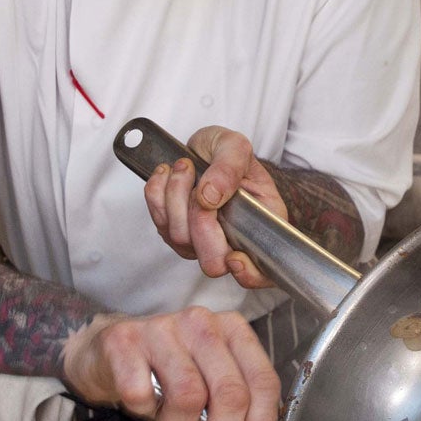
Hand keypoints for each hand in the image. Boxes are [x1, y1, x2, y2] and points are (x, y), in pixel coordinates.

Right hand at [60, 308, 280, 420]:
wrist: (110, 350)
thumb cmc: (167, 369)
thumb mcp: (210, 377)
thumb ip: (237, 401)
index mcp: (231, 329)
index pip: (261, 380)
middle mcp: (200, 323)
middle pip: (229, 393)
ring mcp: (161, 329)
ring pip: (188, 396)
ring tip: (170, 419)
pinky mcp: (124, 342)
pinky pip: (141, 395)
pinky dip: (143, 411)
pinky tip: (143, 402)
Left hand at [142, 126, 284, 290]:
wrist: (204, 148)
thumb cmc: (226, 152)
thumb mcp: (236, 146)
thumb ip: (229, 168)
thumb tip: (210, 196)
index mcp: (260, 225)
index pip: (262, 272)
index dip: (249, 274)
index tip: (235, 257)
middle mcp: (231, 241)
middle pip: (212, 260)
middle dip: (199, 219)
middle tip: (200, 182)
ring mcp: (200, 240)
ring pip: (181, 239)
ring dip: (176, 197)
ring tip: (185, 166)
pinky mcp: (175, 231)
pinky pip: (159, 222)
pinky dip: (158, 194)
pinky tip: (169, 174)